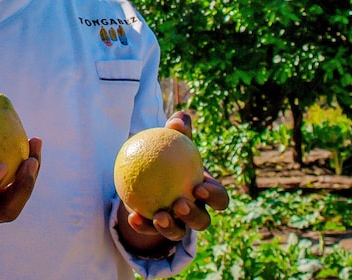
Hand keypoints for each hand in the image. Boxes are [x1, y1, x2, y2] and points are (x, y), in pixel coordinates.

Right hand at [0, 137, 41, 227]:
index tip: (1, 164)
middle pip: (7, 210)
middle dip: (23, 188)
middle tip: (31, 160)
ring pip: (18, 198)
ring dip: (32, 175)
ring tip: (35, 144)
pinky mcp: (2, 199)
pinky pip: (19, 184)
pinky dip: (28, 165)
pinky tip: (30, 140)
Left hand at [125, 112, 229, 241]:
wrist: (148, 170)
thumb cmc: (167, 152)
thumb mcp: (172, 140)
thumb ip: (178, 131)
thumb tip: (179, 119)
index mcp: (206, 192)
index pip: (219, 198)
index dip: (214, 197)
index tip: (199, 187)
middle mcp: (196, 211)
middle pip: (202, 221)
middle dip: (194, 216)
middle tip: (180, 204)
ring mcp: (177, 224)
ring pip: (179, 232)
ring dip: (171, 228)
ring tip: (159, 216)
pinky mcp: (156, 229)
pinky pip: (150, 230)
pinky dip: (143, 226)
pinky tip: (133, 217)